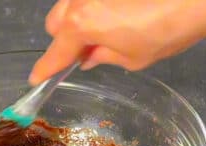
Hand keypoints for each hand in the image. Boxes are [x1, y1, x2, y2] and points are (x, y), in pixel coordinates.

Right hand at [29, 0, 205, 84]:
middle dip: (63, 39)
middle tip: (85, 51)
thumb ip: (102, 57)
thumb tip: (88, 58)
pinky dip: (92, 6)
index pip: (55, 53)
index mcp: (81, 24)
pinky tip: (116, 11)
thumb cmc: (168, 29)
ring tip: (105, 29)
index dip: (45, 69)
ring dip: (76, 21)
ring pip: (68, 5)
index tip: (36, 79)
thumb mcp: (133, 58)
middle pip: (53, 23)